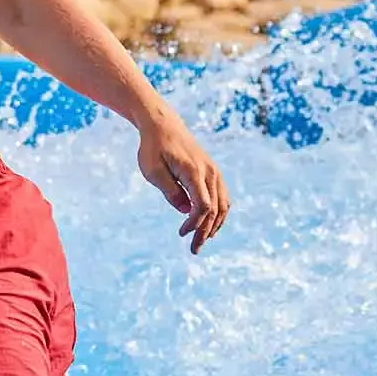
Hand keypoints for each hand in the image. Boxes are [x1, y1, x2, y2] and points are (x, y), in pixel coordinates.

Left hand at [136, 106, 229, 252]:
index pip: (203, 206)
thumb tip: (185, 211)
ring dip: (215, 225)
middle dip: (205, 232)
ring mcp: (214, 171)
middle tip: (194, 250)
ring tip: (203, 240)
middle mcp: (209, 172)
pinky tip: (210, 225)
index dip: (195, 224)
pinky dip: (219, 213)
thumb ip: (169, 191)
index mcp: (194, 172)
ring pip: (223, 204)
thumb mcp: (152, 170)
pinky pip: (223, 196)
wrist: (163, 125)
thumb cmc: (153, 147)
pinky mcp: (213, 171)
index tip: (181, 233)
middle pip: (215, 209)